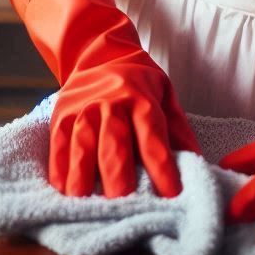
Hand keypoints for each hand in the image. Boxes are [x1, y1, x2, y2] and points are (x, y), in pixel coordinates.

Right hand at [8, 0, 200, 199]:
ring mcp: (83, 109)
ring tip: (85, 204)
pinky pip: (58, 144)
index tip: (171, 195)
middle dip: (119, 177)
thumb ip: (178, 128)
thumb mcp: (165, 94)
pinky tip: (63, 190)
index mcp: (141, 99)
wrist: (98, 48)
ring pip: (82, 145)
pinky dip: (60, 169)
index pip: (153, 137)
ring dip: (83, 177)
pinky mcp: (61, 115)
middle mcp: (111, 103)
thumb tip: (197, 163)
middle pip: (114, 144)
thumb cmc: (139, 80)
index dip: (162, 167)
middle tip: (124, 206)